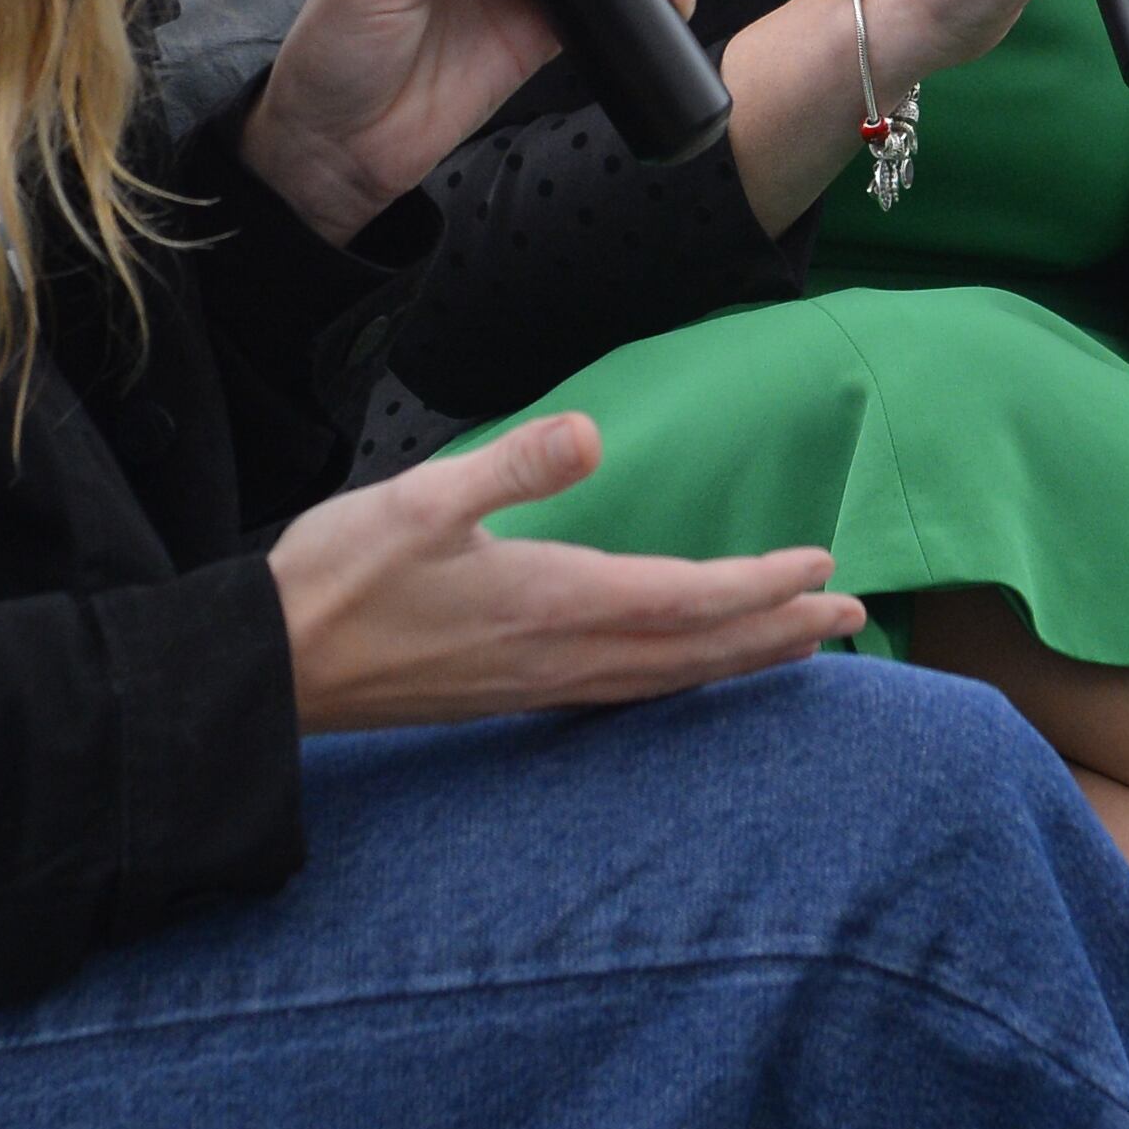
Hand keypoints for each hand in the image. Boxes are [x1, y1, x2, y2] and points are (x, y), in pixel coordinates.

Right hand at [268, 409, 861, 731]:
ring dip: (741, 661)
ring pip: (668, 680)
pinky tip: (689, 673)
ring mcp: (540, 686)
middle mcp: (561, 656)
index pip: (685, 601)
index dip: (760, 587)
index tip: (823, 568)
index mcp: (552, 601)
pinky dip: (683, 681)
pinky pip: (628, 693)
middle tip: (852, 615)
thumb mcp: (422, 499)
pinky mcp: (514, 696)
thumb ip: (514, 465)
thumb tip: (592, 431)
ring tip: (800, 646)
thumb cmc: (340, 576)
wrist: (276, 668)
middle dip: (779, 632)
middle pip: (696, 651)